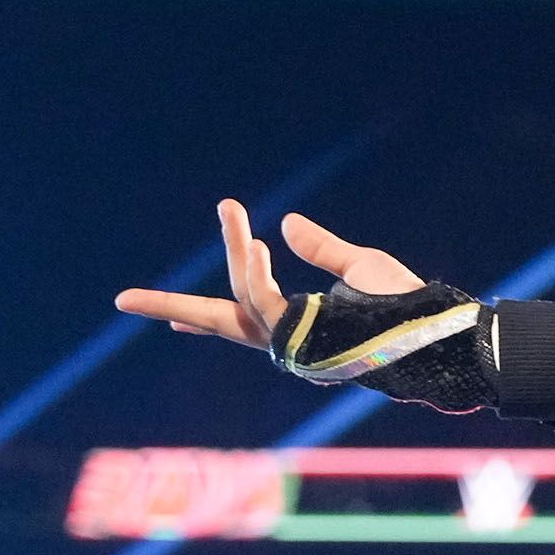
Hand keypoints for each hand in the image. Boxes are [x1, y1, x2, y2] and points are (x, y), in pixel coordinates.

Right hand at [114, 202, 423, 352]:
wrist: (434, 333)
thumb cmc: (407, 308)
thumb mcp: (361, 268)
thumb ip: (321, 248)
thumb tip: (285, 224)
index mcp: (298, 327)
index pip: (241, 318)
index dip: (203, 317)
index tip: (171, 323)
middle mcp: (288, 341)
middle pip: (217, 322)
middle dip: (168, 307)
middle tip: (120, 299)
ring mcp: (291, 344)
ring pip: (240, 296)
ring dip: (234, 250)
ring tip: (230, 210)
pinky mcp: (299, 339)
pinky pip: (261, 300)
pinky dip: (252, 270)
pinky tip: (254, 240)